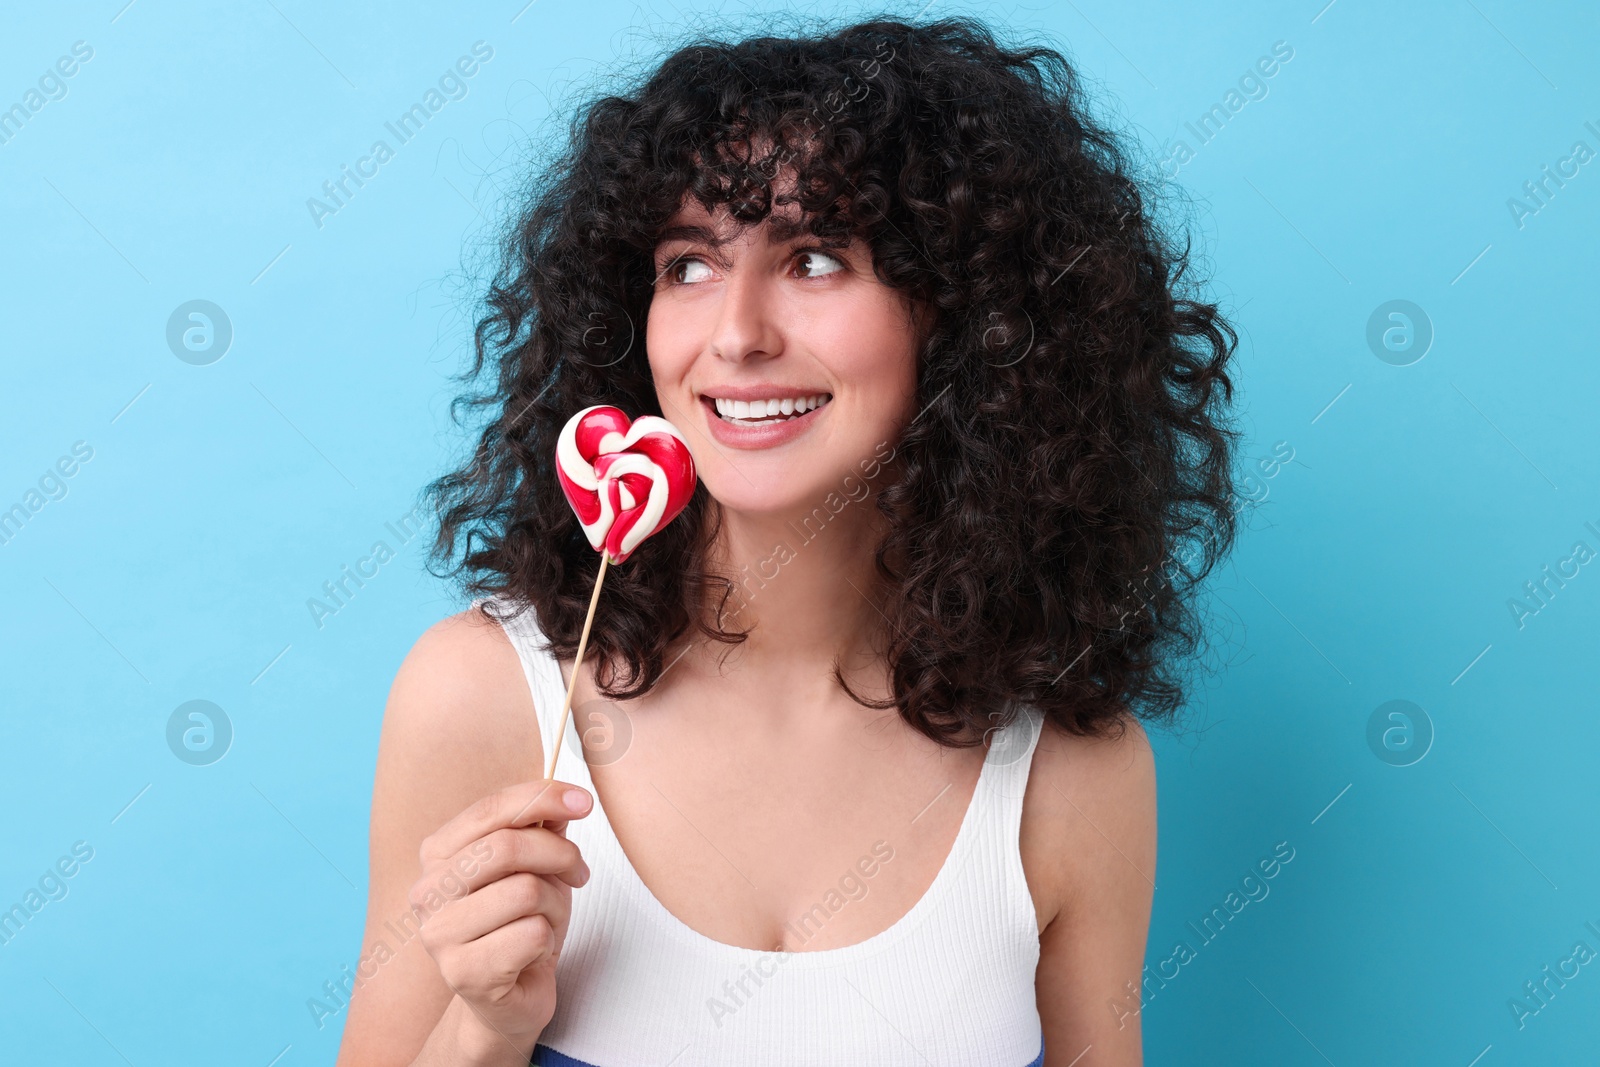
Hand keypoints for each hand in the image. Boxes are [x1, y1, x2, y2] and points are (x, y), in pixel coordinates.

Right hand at [409, 779, 592, 1053]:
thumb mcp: (536, 865)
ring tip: (548, 920)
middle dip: (559, 854)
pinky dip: (548, 939)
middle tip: (579, 872)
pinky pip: (532, 934)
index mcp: (438, 854)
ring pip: (525, 891)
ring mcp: (439, 935)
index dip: (543, 797)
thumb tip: (568, 795)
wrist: (511, 998)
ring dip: (555, 905)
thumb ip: (543, 825)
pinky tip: (534, 952)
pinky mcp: (463, 974)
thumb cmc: (521, 923)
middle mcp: (428, 891)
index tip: (585, 801)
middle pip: (508, 847)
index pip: (491, 809)